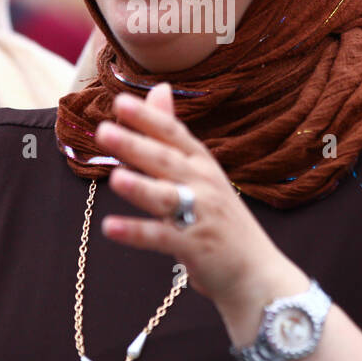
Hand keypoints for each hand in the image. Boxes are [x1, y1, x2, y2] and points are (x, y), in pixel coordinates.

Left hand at [95, 83, 306, 335]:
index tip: (120, 101)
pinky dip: (135, 233)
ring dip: (141, 188)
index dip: (148, 117)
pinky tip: (109, 227)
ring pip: (166, 198)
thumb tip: (159, 88)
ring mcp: (201, 216)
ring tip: (115, 178)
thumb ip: (172, 135)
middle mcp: (204, 184)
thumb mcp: (201, 171)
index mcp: (203, 163)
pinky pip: (161, 238)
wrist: (257, 273)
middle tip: (104, 130)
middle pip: (166, 161)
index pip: (174, 134)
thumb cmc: (221, 218)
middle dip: (136, 145)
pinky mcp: (194, 247)